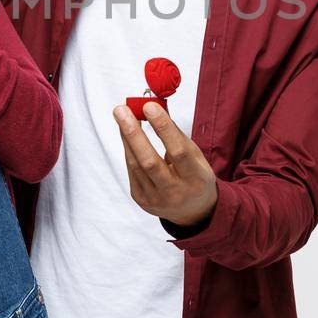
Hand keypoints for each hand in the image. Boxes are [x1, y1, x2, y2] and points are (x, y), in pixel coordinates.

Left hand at [112, 102, 218, 227]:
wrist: (193, 211)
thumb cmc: (194, 176)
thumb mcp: (195, 155)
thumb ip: (175, 133)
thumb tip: (155, 105)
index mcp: (196, 179)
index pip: (179, 152)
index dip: (163, 128)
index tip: (149, 106)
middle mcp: (175, 192)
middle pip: (149, 162)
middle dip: (133, 133)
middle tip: (122, 110)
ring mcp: (156, 199)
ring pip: (136, 165)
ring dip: (127, 137)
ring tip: (122, 115)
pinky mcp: (141, 199)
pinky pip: (131, 170)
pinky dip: (129, 149)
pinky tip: (127, 134)